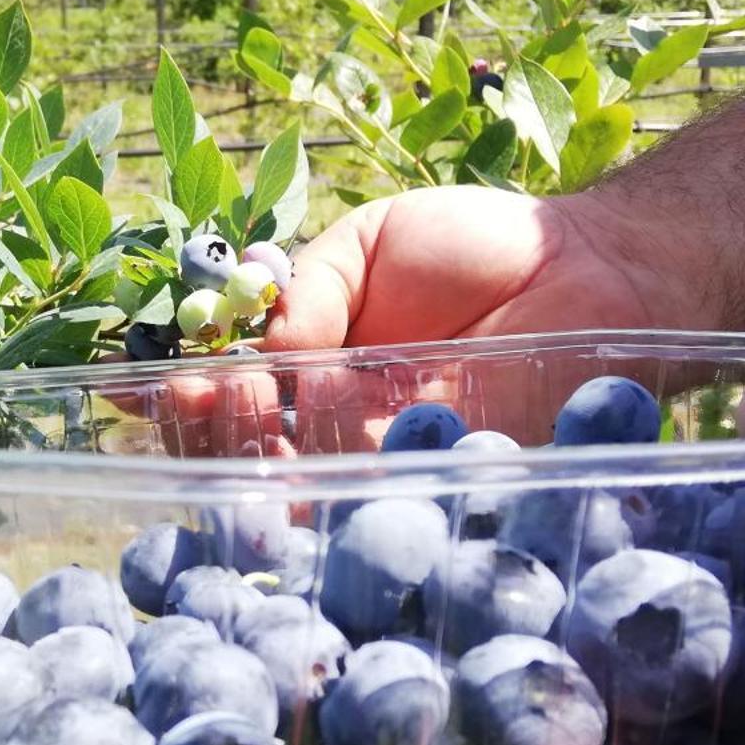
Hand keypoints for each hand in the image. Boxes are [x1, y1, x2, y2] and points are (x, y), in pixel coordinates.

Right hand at [147, 186, 724, 456]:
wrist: (596, 264)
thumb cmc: (483, 244)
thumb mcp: (369, 241)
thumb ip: (310, 287)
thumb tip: (263, 345)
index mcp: (320, 372)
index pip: (236, 402)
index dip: (190, 400)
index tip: (147, 384)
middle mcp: (347, 429)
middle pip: (255, 459)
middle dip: (213, 432)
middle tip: (208, 390)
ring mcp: (394, 463)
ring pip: (303, 489)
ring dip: (259, 453)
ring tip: (251, 398)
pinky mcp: (446, 485)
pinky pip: (376, 503)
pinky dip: (332, 485)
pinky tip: (309, 447)